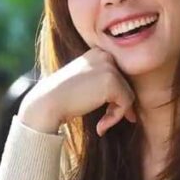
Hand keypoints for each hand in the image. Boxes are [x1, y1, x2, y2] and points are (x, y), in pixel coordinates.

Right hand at [19, 48, 137, 135]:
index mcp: (98, 53)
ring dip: (117, 114)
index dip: (116, 97)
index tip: (107, 113)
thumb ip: (105, 85)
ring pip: (128, 95)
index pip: (119, 76)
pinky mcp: (111, 80)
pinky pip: (126, 103)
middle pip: (126, 85)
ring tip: (101, 124)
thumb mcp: (86, 84)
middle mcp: (105, 55)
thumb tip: (131, 103)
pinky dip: (116, 118)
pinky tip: (100, 126)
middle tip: (104, 122)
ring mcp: (109, 66)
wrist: (48, 103)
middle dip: (118, 106)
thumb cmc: (63, 98)